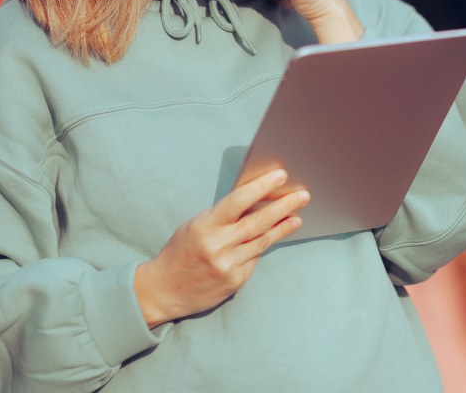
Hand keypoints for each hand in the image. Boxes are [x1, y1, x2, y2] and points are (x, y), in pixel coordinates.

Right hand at [134, 168, 308, 327]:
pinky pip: (254, 259)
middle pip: (258, 222)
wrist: (163, 290)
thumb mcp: (195, 226)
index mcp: (205, 225)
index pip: (238, 201)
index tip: (281, 175)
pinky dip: (263, 246)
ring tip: (297, 216)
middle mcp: (217, 245)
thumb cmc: (181, 252)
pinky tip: (275, 236)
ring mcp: (227, 265)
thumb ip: (222, 216)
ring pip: (262, 241)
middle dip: (284, 206)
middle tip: (302, 195)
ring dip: (283, 227)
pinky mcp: (235, 281)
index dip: (262, 186)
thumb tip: (254, 199)